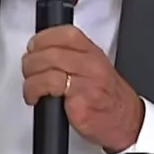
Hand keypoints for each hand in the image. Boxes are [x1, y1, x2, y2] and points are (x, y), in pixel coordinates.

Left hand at [22, 25, 143, 152]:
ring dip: (31, 79)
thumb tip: (41, 49)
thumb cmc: (107, 94)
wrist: (125, 120)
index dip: (42, 39)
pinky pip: (50, 90)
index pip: (63, 33)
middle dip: (31, 61)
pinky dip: (35, 92)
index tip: (33, 47)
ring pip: (47, 70)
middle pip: (51, 52)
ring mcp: (86, 84)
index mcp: (92, 52)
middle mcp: (90, 65)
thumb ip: (71, 53)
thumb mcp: (95, 64)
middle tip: (28, 69)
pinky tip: (36, 98)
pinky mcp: (80, 103)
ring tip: (31, 87)